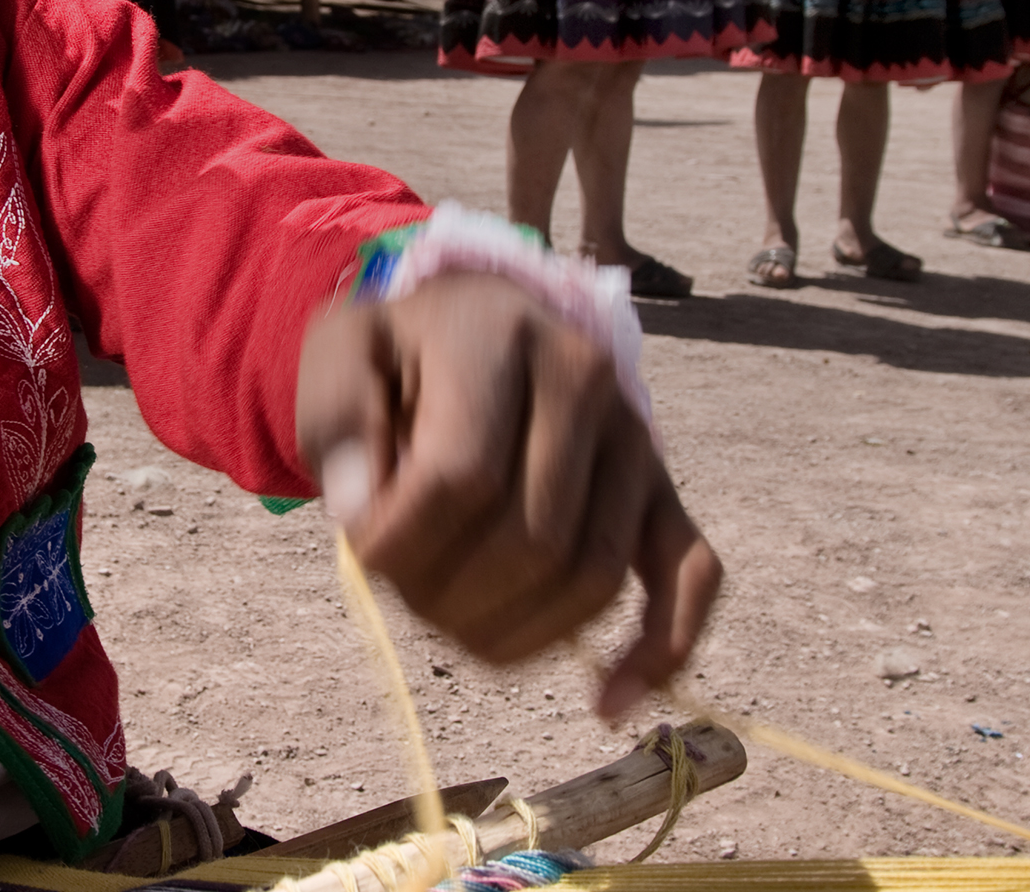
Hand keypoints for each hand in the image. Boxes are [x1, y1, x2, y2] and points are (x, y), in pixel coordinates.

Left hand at [294, 271, 722, 717]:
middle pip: (529, 539)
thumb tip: (364, 510)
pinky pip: (691, 574)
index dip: (401, 543)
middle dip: (447, 594)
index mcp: (500, 338)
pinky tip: (609, 704)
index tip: (359, 551)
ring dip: (513, 633)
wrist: (472, 324)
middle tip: (401, 587)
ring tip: (452, 624)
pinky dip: (660, 649)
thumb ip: (338, 419)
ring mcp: (637, 437)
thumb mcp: (339, 352)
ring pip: (593, 575)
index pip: (461, 477)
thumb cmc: (399, 354)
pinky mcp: (665, 488)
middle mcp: (587, 379)